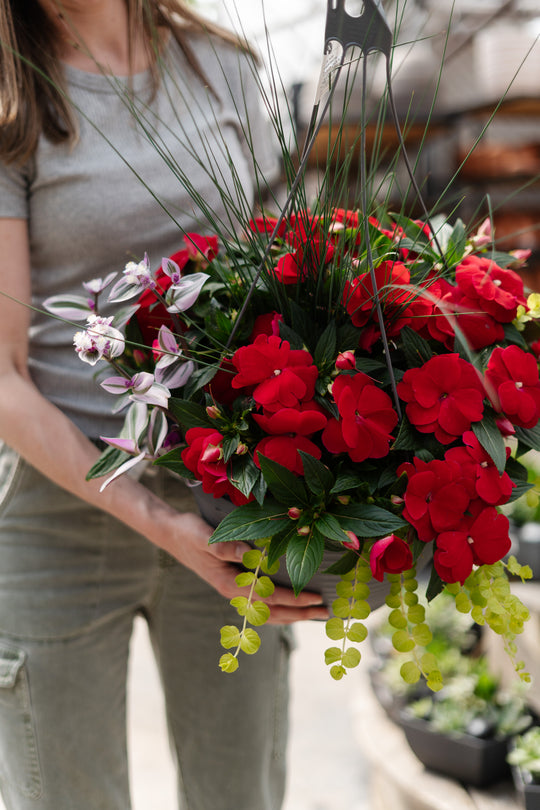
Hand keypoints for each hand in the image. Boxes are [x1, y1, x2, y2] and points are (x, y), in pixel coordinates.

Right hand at [160, 510, 328, 623]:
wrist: (171, 534)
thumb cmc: (189, 533)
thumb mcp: (206, 537)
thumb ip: (227, 547)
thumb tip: (252, 554)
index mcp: (229, 583)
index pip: (268, 596)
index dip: (294, 599)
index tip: (316, 598)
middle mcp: (233, 592)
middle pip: (271, 611)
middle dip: (299, 613)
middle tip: (325, 612)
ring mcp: (234, 590)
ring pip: (266, 611)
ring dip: (291, 613)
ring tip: (314, 613)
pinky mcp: (234, 583)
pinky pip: (260, 602)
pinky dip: (279, 606)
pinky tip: (291, 604)